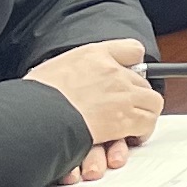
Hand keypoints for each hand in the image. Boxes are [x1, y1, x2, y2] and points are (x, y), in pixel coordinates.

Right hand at [24, 40, 160, 178]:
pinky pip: (148, 122)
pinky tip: (132, 137)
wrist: (34, 117)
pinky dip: (142, 131)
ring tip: (134, 124)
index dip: (131, 63)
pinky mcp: (125, 119)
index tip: (129, 73)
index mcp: (93, 55)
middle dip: (135, 96)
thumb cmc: (34, 98)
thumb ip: (68, 73)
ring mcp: (122, 94)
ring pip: (152, 101)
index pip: (130, 49)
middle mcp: (112, 71)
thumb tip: (66, 80)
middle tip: (126, 109)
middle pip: (141, 80)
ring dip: (144, 114)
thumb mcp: (48, 72)